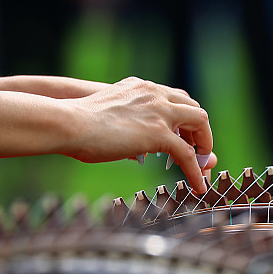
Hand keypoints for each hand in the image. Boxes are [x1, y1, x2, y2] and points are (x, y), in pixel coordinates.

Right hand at [64, 77, 215, 191]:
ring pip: (200, 123)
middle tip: (198, 152)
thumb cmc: (76, 123)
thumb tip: (137, 152)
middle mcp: (154, 94)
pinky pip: (187, 154)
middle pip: (193, 108)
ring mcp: (158, 112)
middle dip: (200, 132)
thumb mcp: (108, 118)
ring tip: (203, 167)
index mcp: (141, 88)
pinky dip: (196, 170)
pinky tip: (197, 185)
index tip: (185, 138)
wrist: (67, 122)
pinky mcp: (157, 133)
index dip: (185, 120)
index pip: (176, 99)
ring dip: (205, 146)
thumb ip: (127, 128)